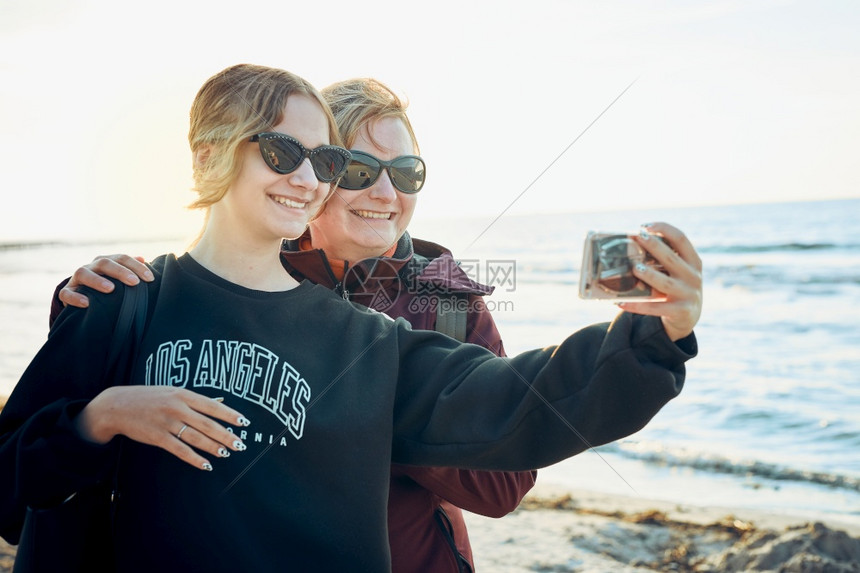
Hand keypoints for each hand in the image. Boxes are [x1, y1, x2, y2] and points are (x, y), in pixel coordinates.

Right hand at [59, 254, 153, 308]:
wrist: (81, 297)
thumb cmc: (108, 287)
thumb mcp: (119, 278)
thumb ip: (131, 269)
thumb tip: (143, 259)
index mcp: (106, 262)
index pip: (122, 258)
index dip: (136, 266)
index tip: (150, 278)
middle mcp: (91, 267)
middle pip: (105, 263)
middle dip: (120, 272)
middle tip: (134, 282)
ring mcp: (77, 279)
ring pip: (83, 273)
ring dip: (97, 280)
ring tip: (110, 289)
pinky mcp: (66, 292)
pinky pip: (66, 293)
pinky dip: (75, 298)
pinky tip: (87, 303)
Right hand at [75, 386, 250, 470]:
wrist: (117, 405)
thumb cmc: (149, 397)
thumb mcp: (173, 391)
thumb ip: (196, 399)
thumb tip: (221, 401)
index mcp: (183, 394)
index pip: (212, 406)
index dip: (230, 415)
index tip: (244, 423)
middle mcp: (177, 407)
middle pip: (207, 423)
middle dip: (226, 435)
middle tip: (241, 444)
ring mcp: (167, 423)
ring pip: (196, 437)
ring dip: (213, 447)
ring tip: (227, 453)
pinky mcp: (157, 437)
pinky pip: (180, 450)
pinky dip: (195, 458)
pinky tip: (206, 465)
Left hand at [617, 222, 702, 341]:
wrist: (688, 317)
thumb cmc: (677, 287)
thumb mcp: (678, 272)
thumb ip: (665, 260)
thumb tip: (630, 246)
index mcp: (693, 262)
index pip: (681, 239)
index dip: (664, 229)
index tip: (644, 226)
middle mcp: (693, 276)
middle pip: (671, 258)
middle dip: (654, 246)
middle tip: (637, 238)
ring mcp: (688, 294)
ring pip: (665, 283)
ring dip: (649, 274)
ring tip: (634, 268)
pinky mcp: (681, 311)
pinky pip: (656, 307)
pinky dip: (637, 305)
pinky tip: (621, 302)